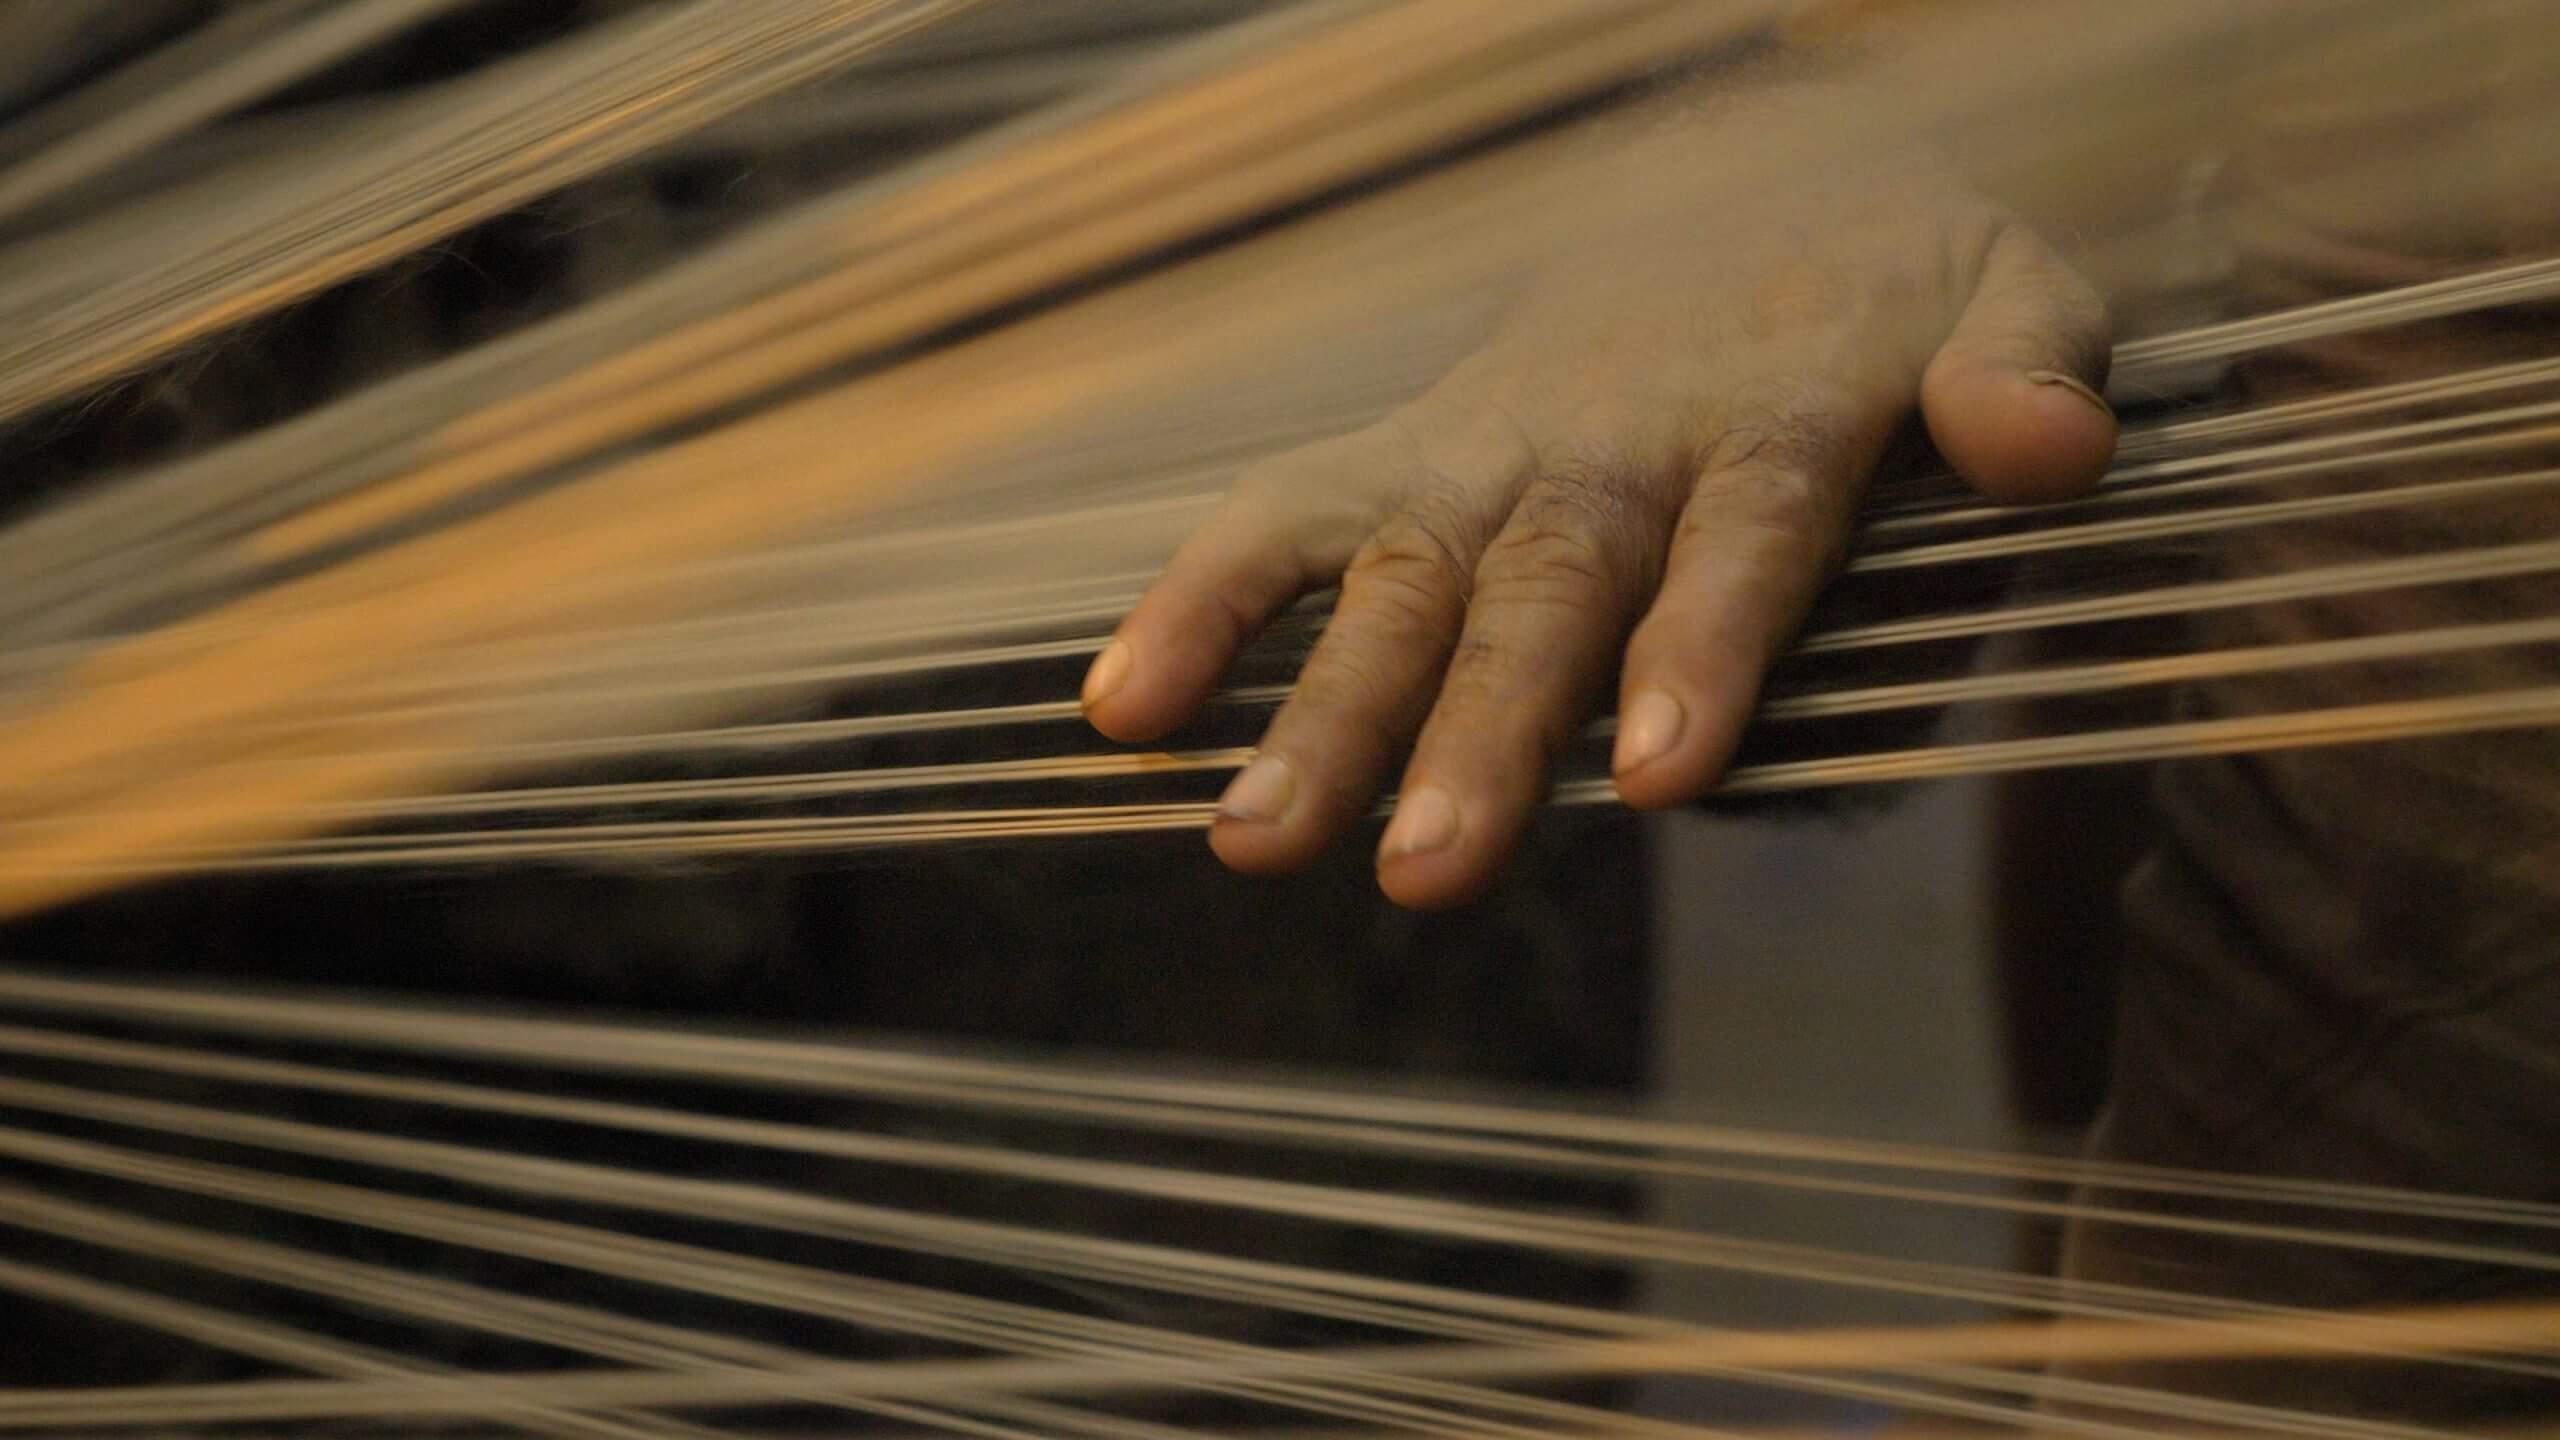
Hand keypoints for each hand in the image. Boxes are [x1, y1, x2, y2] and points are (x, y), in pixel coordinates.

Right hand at [1083, 157, 2116, 908]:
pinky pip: (1284, 520)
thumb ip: (2027, 365)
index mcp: (1775, 412)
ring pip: (1398, 581)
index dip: (1699, 647)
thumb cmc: (1885, 283)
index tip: (1656, 771)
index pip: (1739, 539)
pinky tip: (1121, 719)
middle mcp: (1614, 441)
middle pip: (1542, 591)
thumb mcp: (2004, 287)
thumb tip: (2054, 455)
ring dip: (1322, 713)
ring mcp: (1491, 448)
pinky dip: (1200, 604)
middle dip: (1478, 730)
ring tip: (1253, 844)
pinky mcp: (1405, 455)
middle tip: (1425, 873)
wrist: (1745, 179)